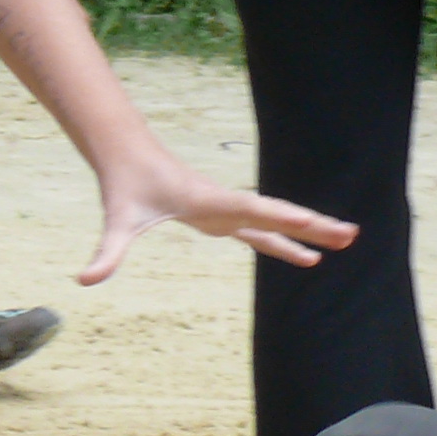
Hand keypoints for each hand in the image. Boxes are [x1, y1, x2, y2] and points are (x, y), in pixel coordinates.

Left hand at [78, 153, 356, 285]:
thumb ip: (106, 254)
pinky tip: (304, 258)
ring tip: (344, 245)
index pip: (256, 211)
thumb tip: (85, 279)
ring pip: (275, 221)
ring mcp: (227, 208)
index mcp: (209, 202)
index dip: (287, 219)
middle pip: (276, 214)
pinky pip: (261, 230)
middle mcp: (225, 203)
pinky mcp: (222, 214)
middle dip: (313, 226)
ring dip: (307, 233)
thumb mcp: (116, 222)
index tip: (318, 225)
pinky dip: (284, 242)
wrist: (127, 156)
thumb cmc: (123, 186)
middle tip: (351, 236)